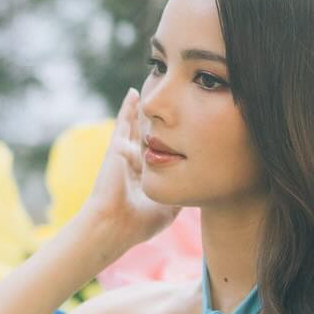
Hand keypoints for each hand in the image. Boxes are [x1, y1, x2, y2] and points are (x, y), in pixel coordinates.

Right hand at [80, 88, 178, 257]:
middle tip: (172, 101)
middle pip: (149, 135)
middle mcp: (135, 162)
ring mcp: (125, 154)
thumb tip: (200, 189)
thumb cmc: (138, 224)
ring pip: (137, 126)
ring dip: (144, 109)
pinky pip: (123, 123)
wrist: (113, 226)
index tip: (186, 128)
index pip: (160, 152)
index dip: (171, 140)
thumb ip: (181, 196)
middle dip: (159, 120)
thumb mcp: (169, 210)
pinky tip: (133, 93)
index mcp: (146, 176)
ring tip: (152, 87)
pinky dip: (127, 107)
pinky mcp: (116, 149)